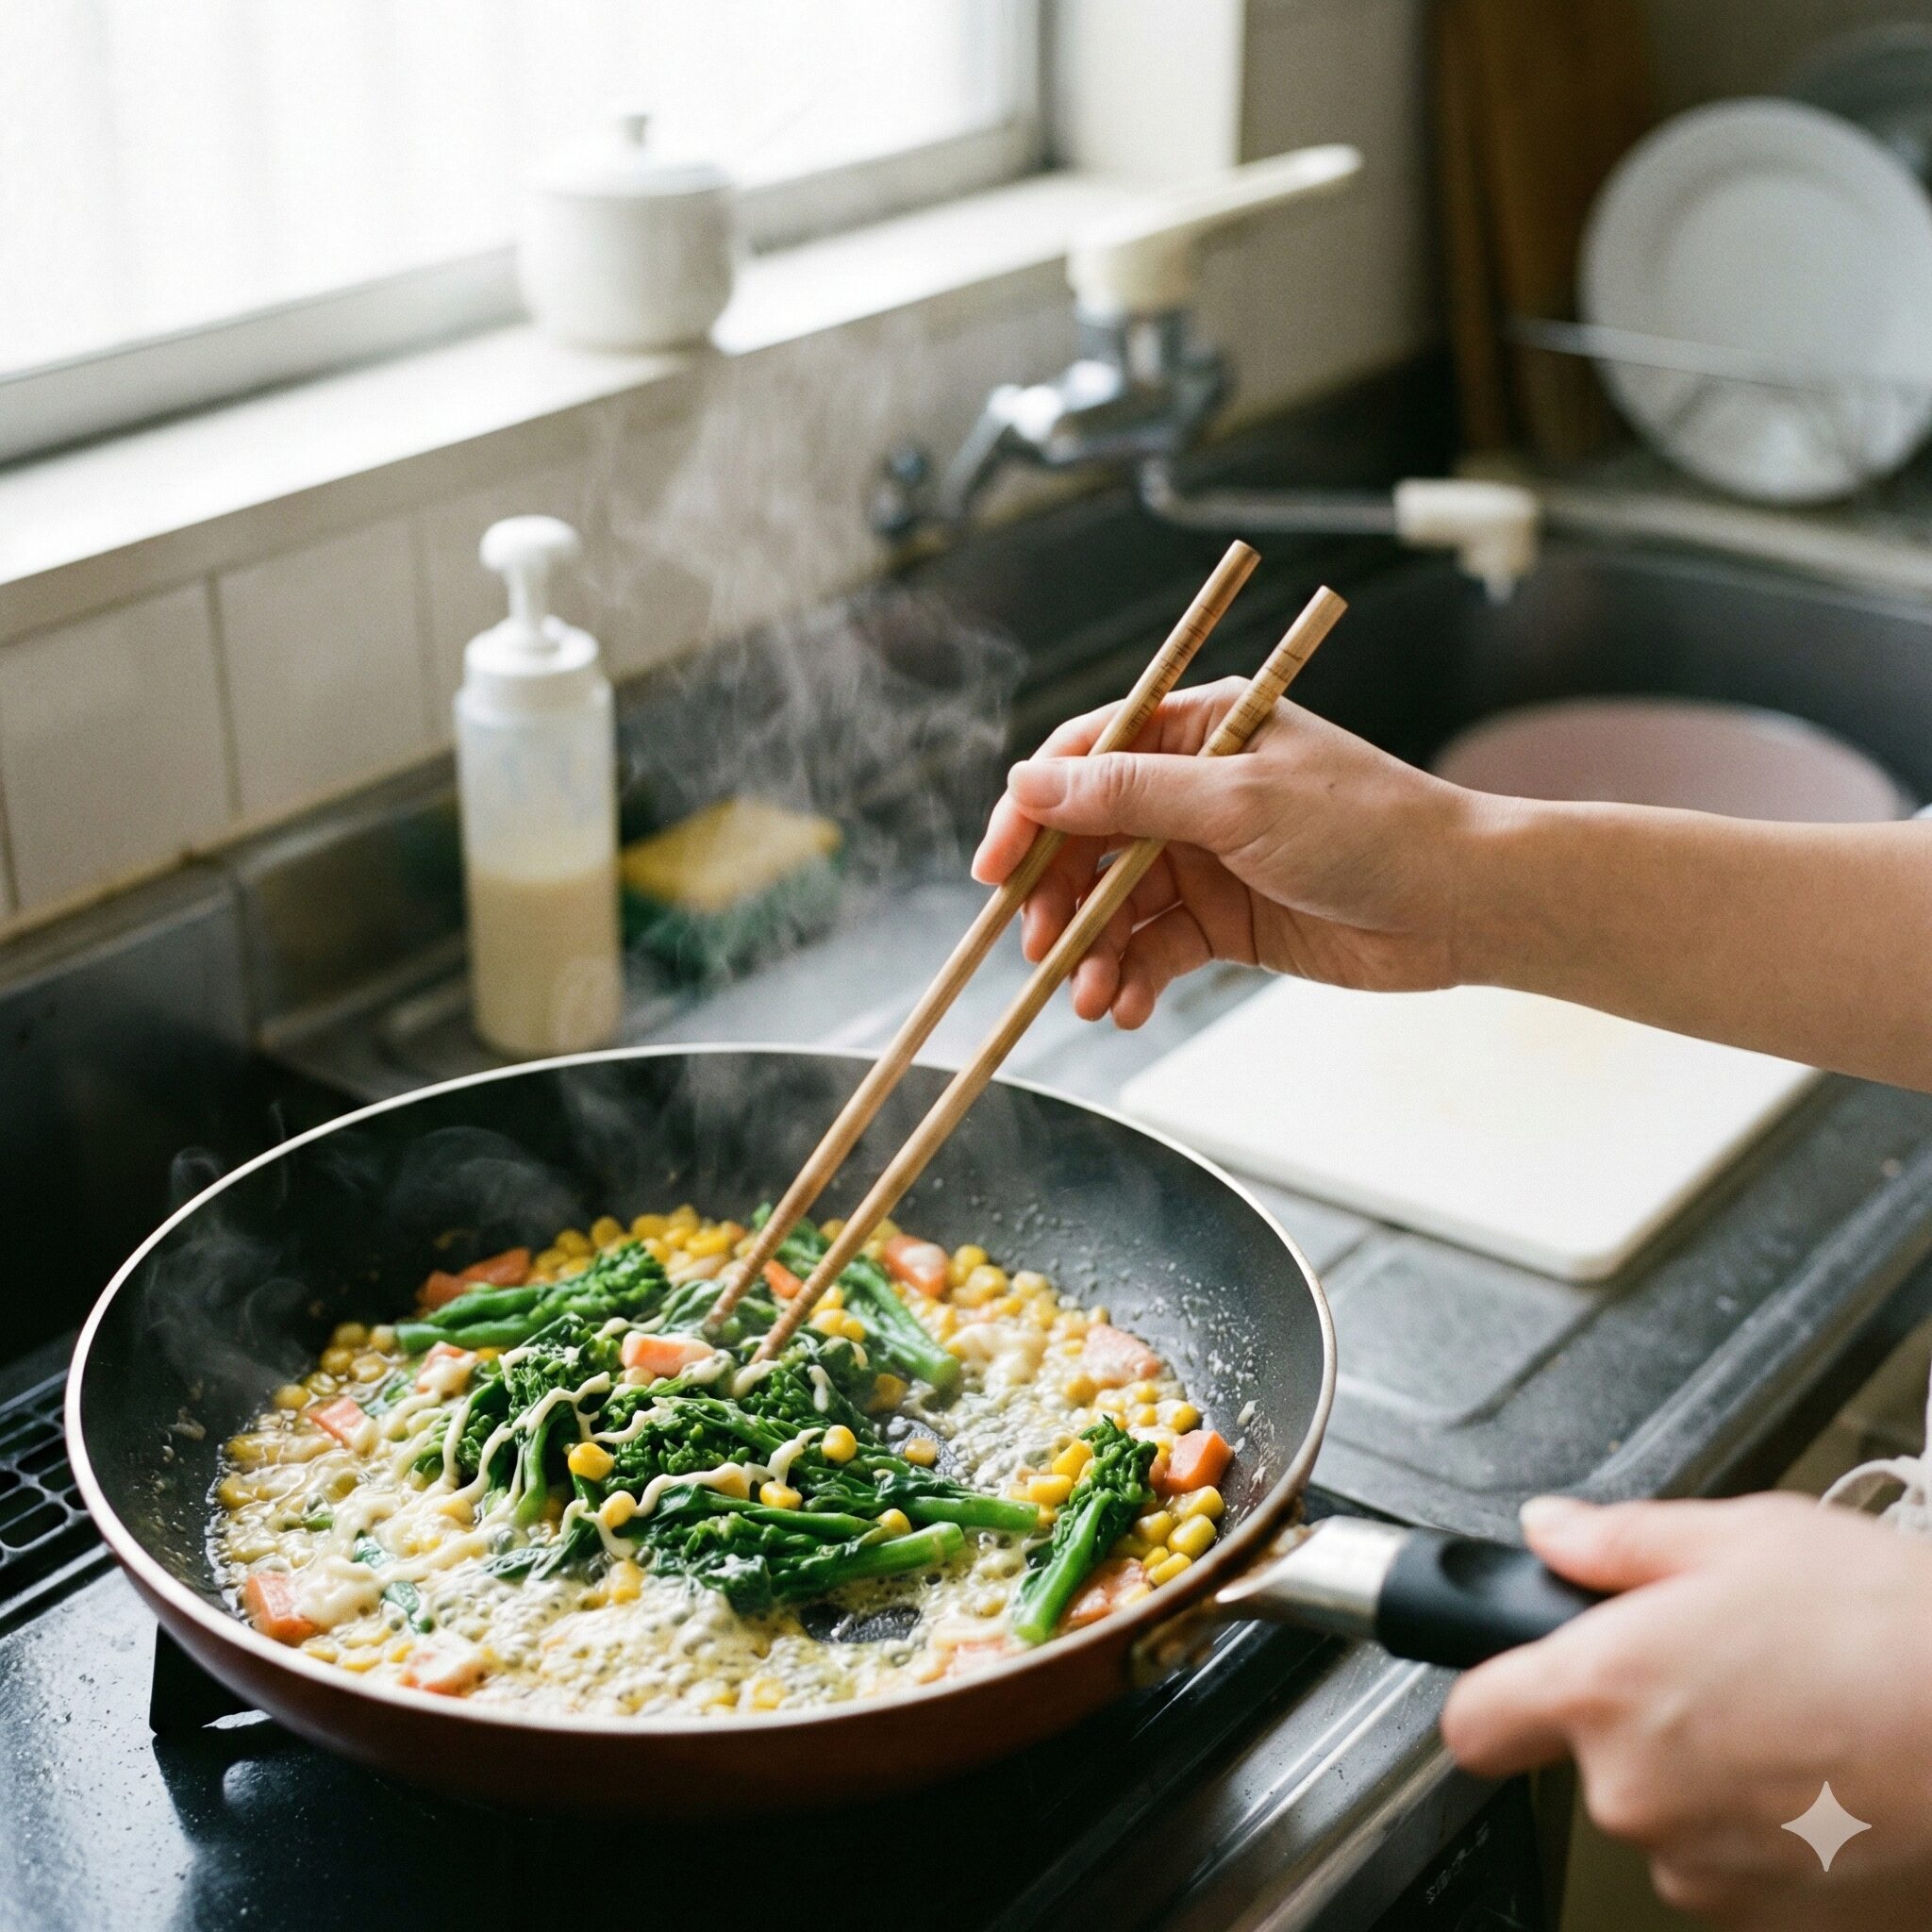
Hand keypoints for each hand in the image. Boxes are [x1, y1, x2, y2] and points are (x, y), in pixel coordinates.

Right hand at [970, 681, 1485, 1025]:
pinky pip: (1154, 950)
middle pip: (1086, 839)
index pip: (1084, 758)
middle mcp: (1192, 790)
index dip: (1030, 812)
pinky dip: (1134, 979)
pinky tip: (1128, 1008)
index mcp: (1197, 728)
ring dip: (1093, 952)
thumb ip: (1130, 796)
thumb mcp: (1240, 802)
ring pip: (1114, 905)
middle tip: (1040, 949)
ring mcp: (1205, 858)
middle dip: (1057, 899)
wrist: (1461, 905)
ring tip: (1091, 998)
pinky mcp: (1223, 922)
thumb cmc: (1368, 827)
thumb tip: (1028, 785)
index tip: (996, 870)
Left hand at [1443, 1494, 1931, 1928]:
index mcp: (1605, 1690)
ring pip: (1670, 1821)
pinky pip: (1739, 1873)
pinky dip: (1772, 1836)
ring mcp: (1707, 1872)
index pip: (1474, 1721)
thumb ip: (1620, 1541)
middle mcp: (1637, 1794)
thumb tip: (1551, 1532)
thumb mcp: (1744, 1537)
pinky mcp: (1779, 1927)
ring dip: (1711, 1782)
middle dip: (1643, 1722)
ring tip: (1798, 1721)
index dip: (1495, 1695)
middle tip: (1725, 1670)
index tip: (1519, 1681)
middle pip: (1591, 1765)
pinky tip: (1830, 1782)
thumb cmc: (1891, 1631)